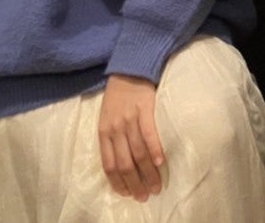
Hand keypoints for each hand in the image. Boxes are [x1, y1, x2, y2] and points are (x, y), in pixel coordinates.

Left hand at [98, 74, 164, 200]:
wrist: (130, 67)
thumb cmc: (119, 95)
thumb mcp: (107, 117)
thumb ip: (112, 138)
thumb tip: (122, 163)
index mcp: (103, 132)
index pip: (109, 165)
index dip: (118, 183)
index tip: (128, 194)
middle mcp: (115, 129)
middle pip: (124, 164)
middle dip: (135, 184)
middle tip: (145, 196)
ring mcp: (129, 120)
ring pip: (138, 154)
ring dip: (148, 173)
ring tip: (156, 186)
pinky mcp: (145, 110)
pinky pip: (149, 135)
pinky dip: (155, 151)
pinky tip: (161, 163)